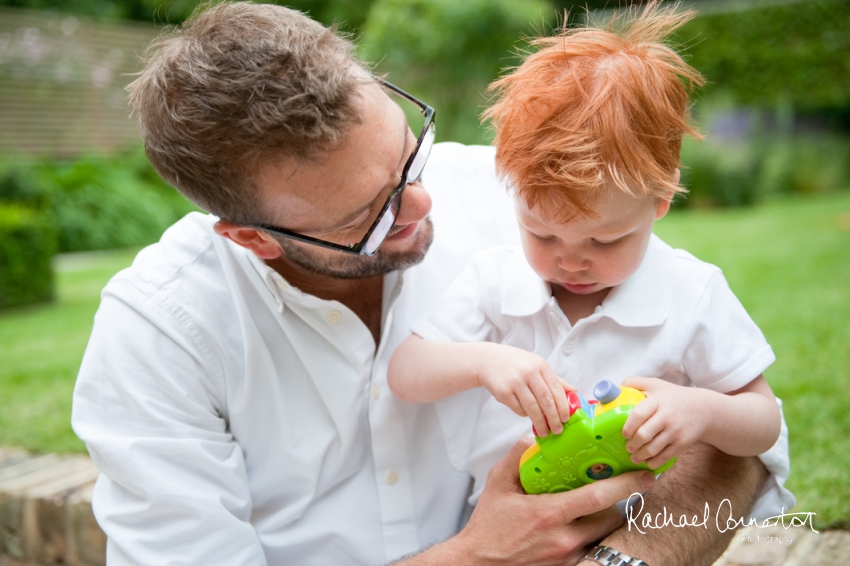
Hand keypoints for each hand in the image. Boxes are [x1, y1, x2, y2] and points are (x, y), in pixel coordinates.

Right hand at [449, 438, 656, 565]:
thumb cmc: (489, 524)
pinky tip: (581, 526)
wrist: (479, 561)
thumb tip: (538, 437)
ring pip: (604, 535)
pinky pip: (592, 548)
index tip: (646, 475)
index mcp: (550, 513)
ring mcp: (568, 556)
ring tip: (598, 507)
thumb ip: (519, 455)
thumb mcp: (498, 482)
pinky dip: (592, 535)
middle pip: (611, 518)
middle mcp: (564, 538)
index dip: (627, 484)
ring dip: (606, 519)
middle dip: (619, 503)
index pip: (599, 497)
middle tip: (618, 488)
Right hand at [476, 344, 573, 435]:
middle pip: (546, 400)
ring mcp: (515, 382)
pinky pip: (518, 409)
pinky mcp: (503, 392)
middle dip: (554, 418)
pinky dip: (524, 415)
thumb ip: (554, 379)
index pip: (557, 389)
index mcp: (541, 365)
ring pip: (532, 408)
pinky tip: (526, 415)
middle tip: (558, 430)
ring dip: (540, 422)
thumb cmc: (515, 363)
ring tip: (544, 432)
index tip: (566, 419)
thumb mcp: (536, 365)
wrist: (488, 360)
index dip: (563, 406)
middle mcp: (529, 372)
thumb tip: (574, 391)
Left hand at [621, 377, 710, 468]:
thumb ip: (635, 383)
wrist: (704, 409)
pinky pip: (665, 456)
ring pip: (653, 448)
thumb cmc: (674, 397)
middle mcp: (667, 416)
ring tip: (634, 457)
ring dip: (640, 455)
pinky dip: (654, 462)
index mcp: (658, 400)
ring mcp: (676, 430)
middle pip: (644, 435)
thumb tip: (616, 388)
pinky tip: (648, 462)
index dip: (628, 427)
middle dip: (632, 444)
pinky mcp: (683, 442)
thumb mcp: (656, 384)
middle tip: (628, 447)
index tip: (624, 433)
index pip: (638, 414)